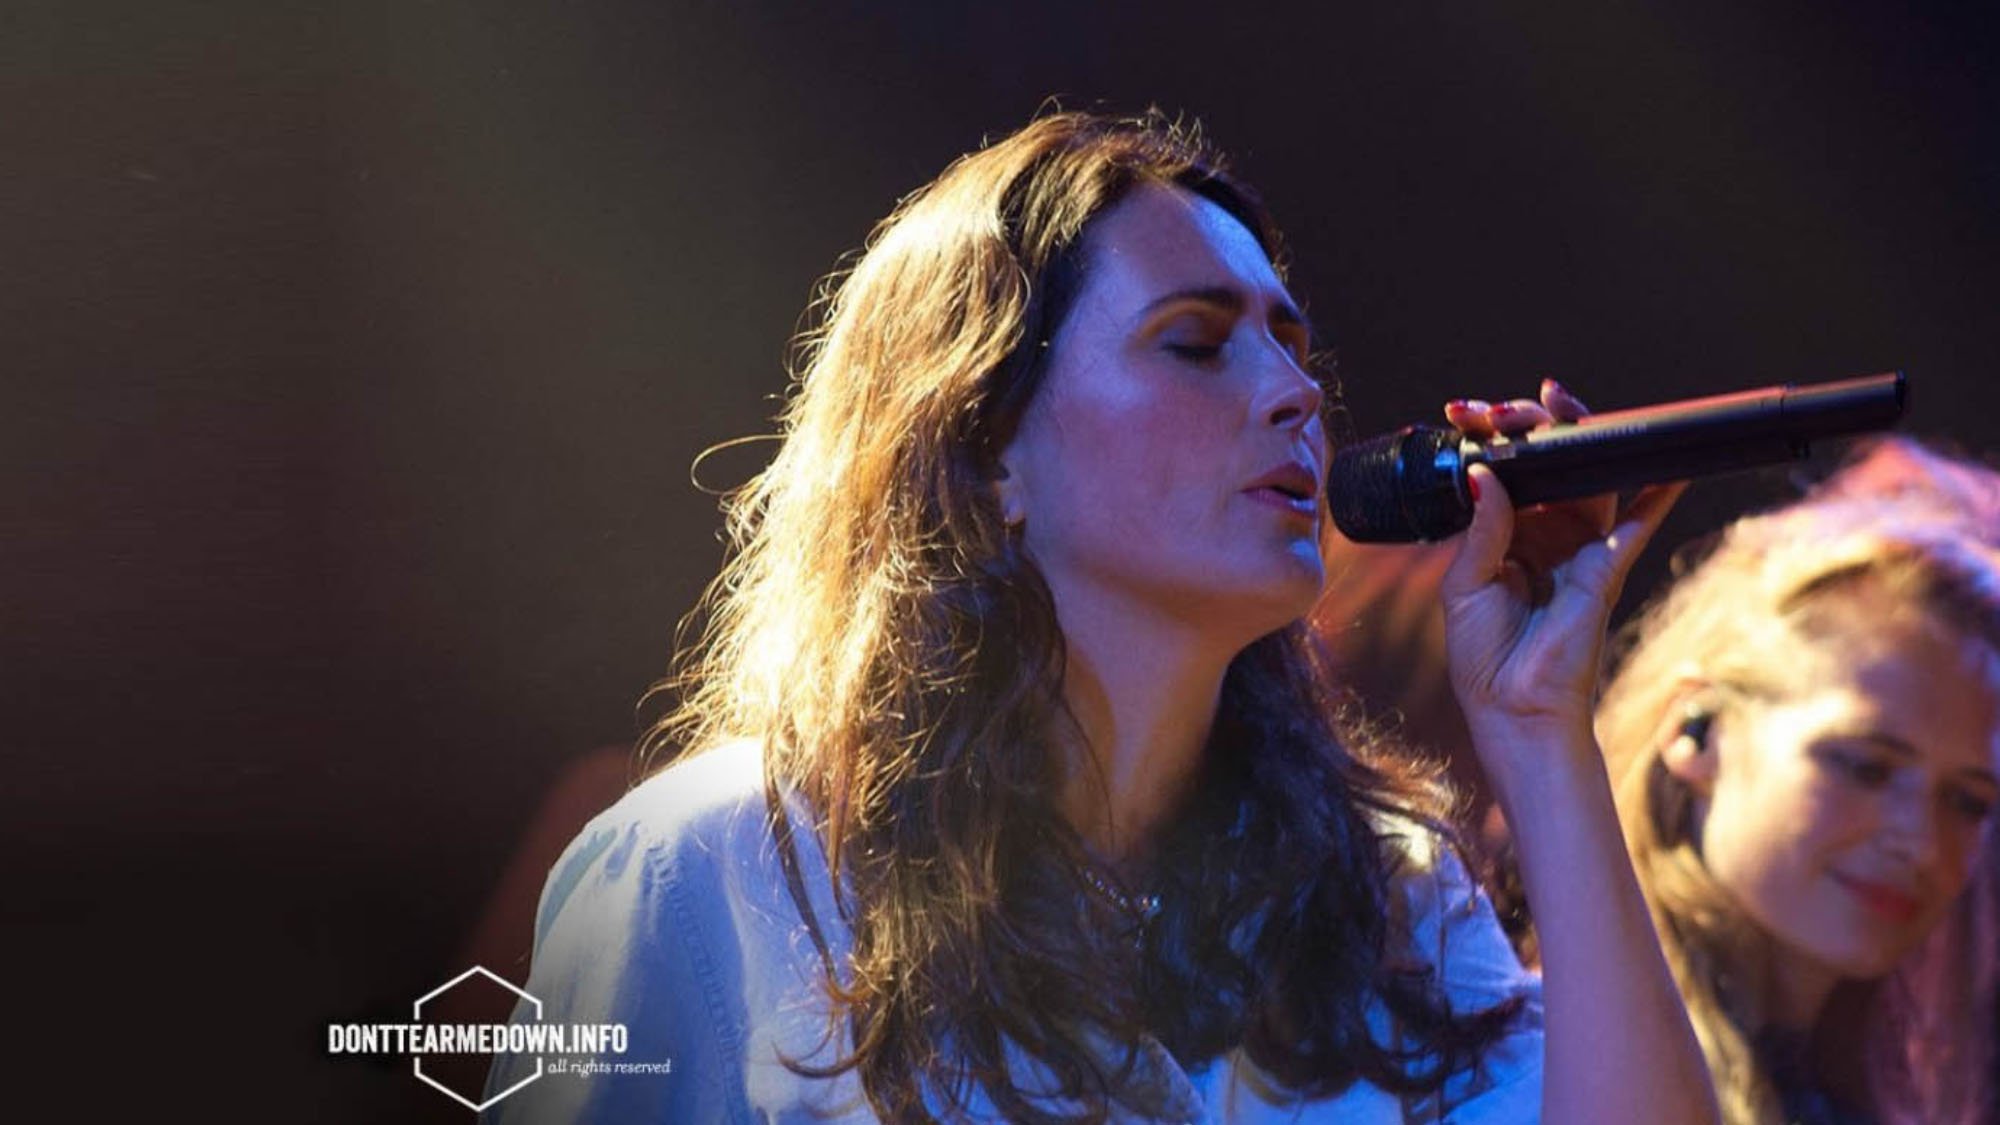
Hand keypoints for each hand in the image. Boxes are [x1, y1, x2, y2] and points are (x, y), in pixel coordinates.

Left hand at [1437, 379, 1684, 759]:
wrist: (1514, 709)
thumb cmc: (1484, 657)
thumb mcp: (1466, 585)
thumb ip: (1481, 528)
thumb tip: (1485, 473)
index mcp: (1507, 538)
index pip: (1508, 477)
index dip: (1493, 443)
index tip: (1468, 414)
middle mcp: (1546, 537)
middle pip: (1551, 469)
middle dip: (1533, 430)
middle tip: (1508, 408)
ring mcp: (1580, 549)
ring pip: (1589, 482)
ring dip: (1580, 441)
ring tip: (1558, 406)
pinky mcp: (1606, 568)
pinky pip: (1637, 523)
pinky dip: (1655, 493)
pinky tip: (1666, 464)